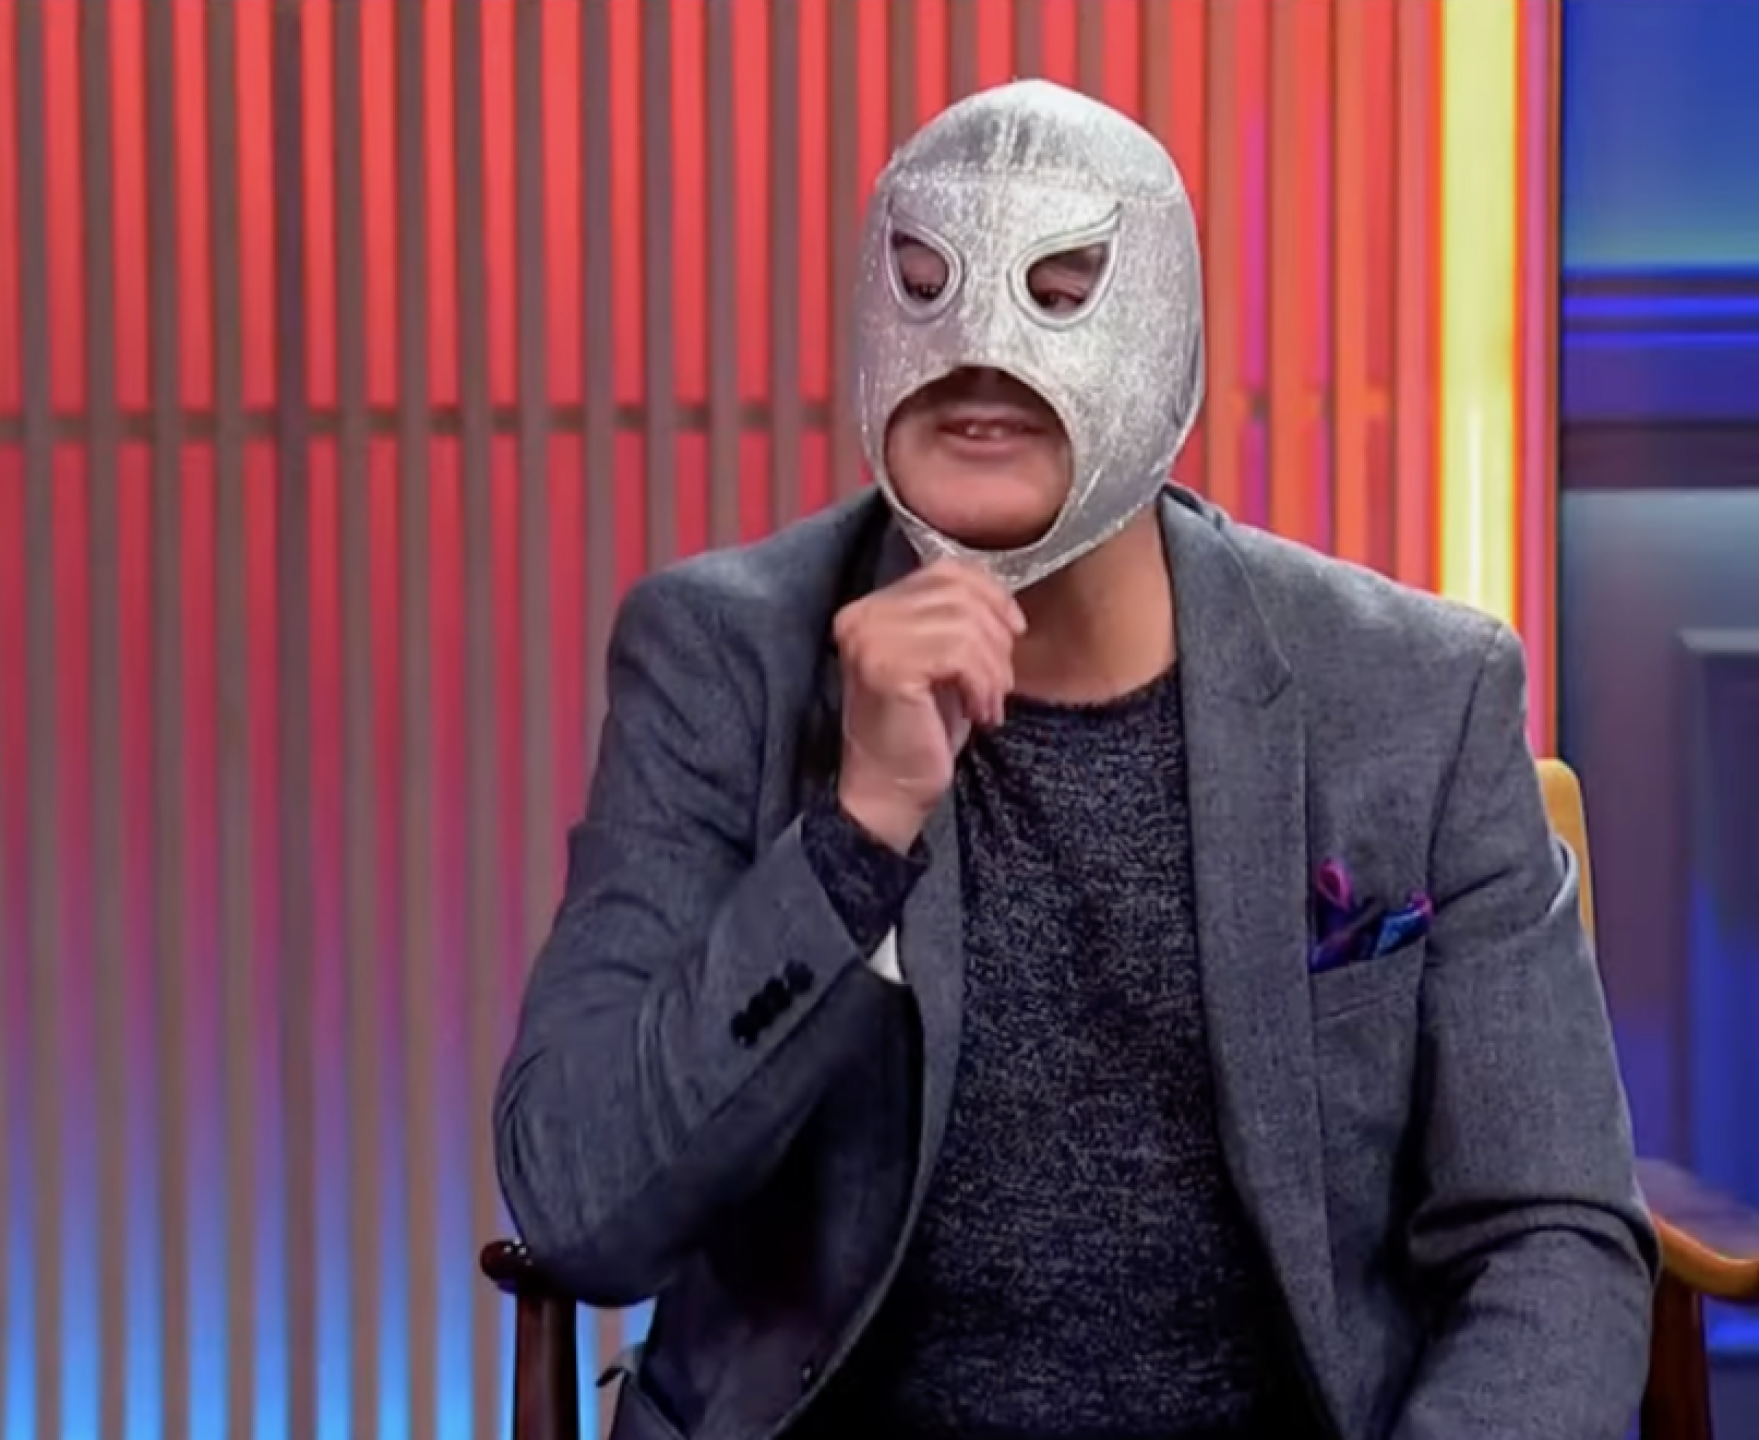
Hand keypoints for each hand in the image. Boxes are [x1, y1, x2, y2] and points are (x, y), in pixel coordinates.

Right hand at [832, 559, 1025, 851]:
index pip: (946, 570)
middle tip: (997, 685)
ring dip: (992, 669)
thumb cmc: (920, 729)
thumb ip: (954, 619)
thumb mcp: (941, 661)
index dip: (991, 595)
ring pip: (965, 624)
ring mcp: (870, 638)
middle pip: (959, 593)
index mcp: (870, 607)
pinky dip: (982, 684)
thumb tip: (1001, 597)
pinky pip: (960, 653)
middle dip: (995, 639)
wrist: (889, 790)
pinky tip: (979, 713)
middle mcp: (861, 615)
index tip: (1014, 632)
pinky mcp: (886, 667)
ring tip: (987, 704)